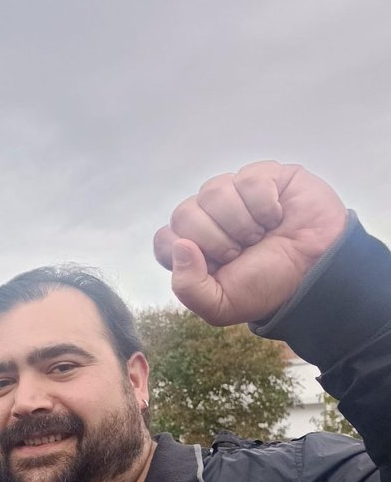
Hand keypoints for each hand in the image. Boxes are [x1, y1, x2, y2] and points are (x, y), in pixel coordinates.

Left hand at [153, 161, 346, 325]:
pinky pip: (248, 179)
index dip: (188, 254)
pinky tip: (276, 216)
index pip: (164, 240)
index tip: (218, 266)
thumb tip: (180, 245)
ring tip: (260, 235)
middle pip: (183, 214)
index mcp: (191, 247)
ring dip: (241, 222)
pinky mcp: (261, 176)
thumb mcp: (221, 305)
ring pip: (213, 192)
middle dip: (216, 240)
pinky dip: (264, 205)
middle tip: (242, 251)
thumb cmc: (267, 285)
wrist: (317, 272)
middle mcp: (206, 217)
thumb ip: (188, 288)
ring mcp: (232, 194)